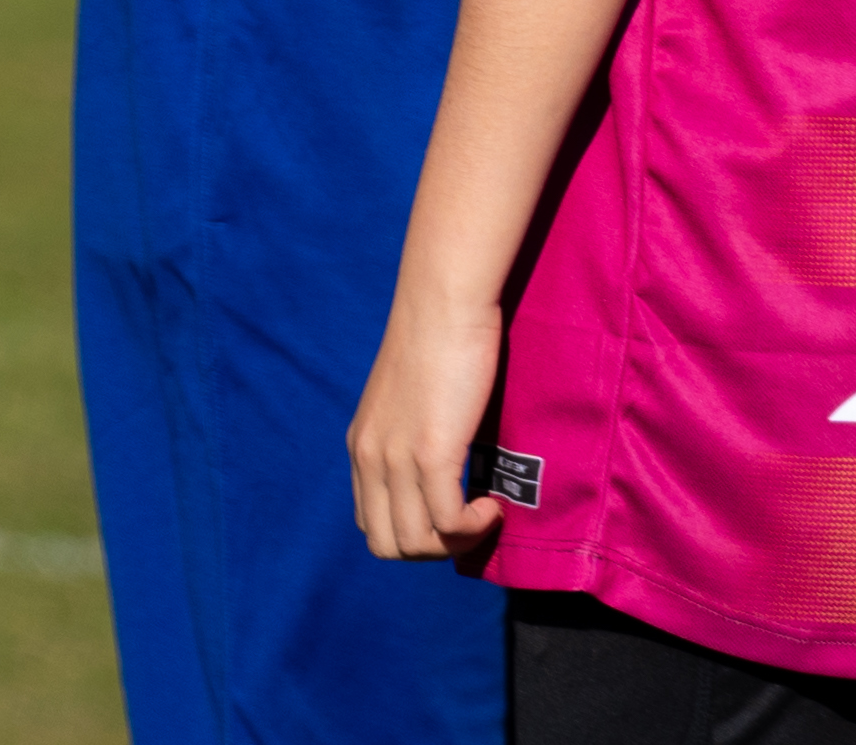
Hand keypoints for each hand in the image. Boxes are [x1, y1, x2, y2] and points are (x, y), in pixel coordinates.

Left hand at [347, 282, 508, 562]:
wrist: (442, 305)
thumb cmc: (437, 346)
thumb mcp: (407, 401)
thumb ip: (409, 438)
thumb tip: (439, 475)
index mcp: (361, 447)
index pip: (371, 524)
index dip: (413, 534)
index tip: (449, 515)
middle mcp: (369, 457)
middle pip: (387, 546)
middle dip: (433, 550)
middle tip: (469, 523)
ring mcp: (396, 457)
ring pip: (416, 544)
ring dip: (457, 543)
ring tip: (484, 513)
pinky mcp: (430, 452)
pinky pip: (448, 522)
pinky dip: (474, 527)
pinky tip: (494, 505)